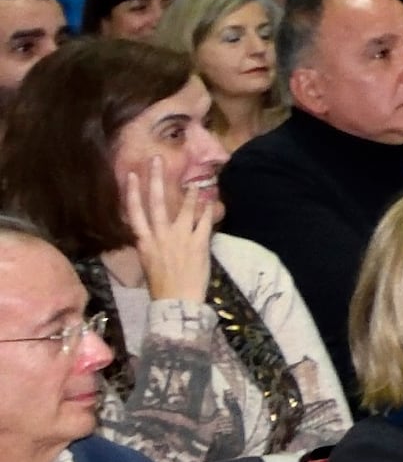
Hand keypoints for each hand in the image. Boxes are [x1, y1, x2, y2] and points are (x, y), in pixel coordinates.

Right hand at [125, 156, 217, 308]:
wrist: (177, 301)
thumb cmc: (161, 285)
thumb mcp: (148, 262)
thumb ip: (150, 244)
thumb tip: (152, 233)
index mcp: (143, 242)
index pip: (134, 212)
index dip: (132, 193)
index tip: (132, 175)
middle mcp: (159, 236)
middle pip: (156, 202)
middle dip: (155, 179)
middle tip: (156, 159)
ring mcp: (179, 238)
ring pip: (183, 208)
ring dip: (188, 193)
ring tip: (193, 180)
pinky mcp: (199, 243)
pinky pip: (204, 221)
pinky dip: (208, 210)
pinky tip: (211, 200)